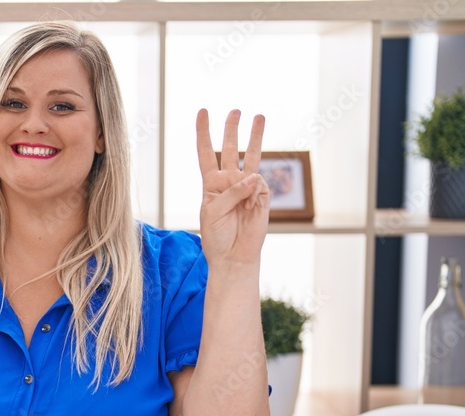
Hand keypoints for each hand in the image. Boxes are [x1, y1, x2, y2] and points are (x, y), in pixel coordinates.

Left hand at [195, 109, 268, 266]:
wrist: (234, 256)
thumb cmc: (217, 236)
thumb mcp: (214, 212)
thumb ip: (232, 192)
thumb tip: (254, 176)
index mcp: (210, 184)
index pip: (205, 153)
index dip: (203, 133)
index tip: (203, 112)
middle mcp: (228, 182)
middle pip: (229, 149)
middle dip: (232, 129)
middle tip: (236, 110)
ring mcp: (246, 188)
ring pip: (251, 157)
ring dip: (255, 137)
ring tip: (259, 117)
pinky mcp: (261, 196)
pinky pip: (259, 185)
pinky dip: (254, 192)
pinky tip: (250, 207)